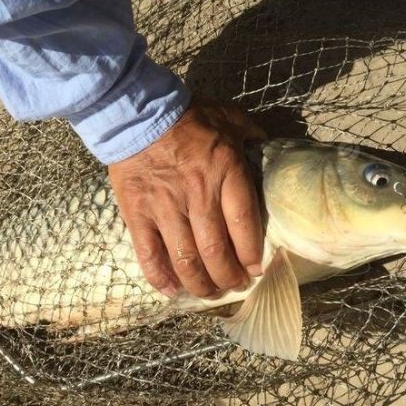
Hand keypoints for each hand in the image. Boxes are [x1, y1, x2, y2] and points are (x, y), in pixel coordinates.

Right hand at [108, 98, 265, 297]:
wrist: (136, 113)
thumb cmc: (187, 117)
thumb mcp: (229, 117)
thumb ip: (252, 135)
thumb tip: (269, 149)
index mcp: (225, 172)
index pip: (244, 224)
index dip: (250, 254)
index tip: (255, 269)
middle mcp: (197, 195)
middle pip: (216, 250)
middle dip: (227, 277)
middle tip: (233, 285)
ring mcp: (165, 208)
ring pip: (185, 259)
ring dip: (199, 284)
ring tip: (207, 292)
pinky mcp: (138, 214)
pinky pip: (149, 254)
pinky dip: (160, 277)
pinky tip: (171, 291)